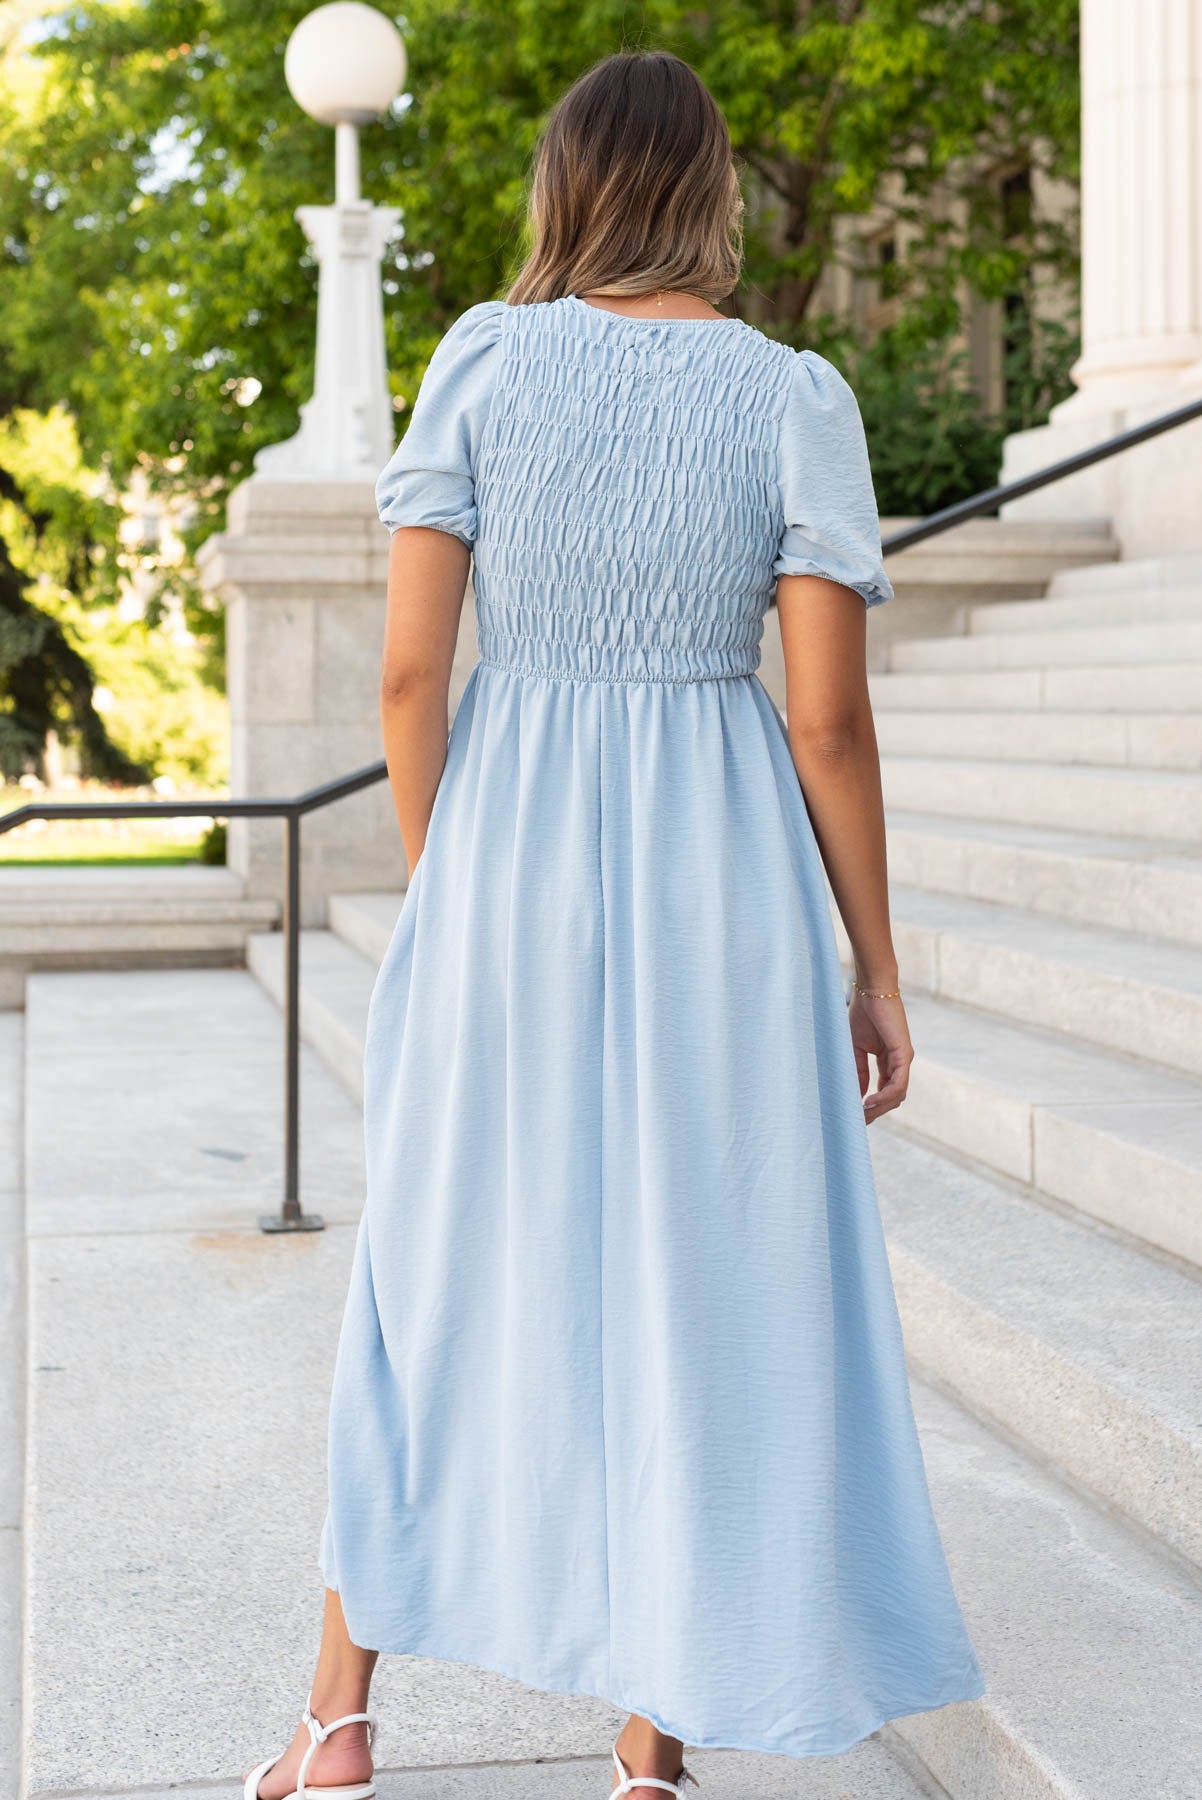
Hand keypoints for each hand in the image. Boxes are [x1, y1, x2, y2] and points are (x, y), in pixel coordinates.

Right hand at [848, 989, 913, 1123]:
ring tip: (862, 1113)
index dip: (871, 1106)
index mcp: (888, 1061)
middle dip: (876, 1112)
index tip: (856, 1116)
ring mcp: (903, 1060)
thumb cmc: (862, 1014)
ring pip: (897, 1095)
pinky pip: (898, 1084)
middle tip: (858, 1120)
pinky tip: (868, 1101)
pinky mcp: (904, 1054)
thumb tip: (857, 1095)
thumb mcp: (856, 1049)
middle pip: (892, 1098)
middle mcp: (899, 1063)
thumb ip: (858, 1071)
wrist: (871, 991)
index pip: (884, 1091)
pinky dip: (884, 1096)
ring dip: (880, 1108)